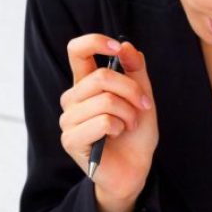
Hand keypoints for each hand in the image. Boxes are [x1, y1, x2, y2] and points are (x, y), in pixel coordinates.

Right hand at [60, 34, 158, 211]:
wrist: (134, 169)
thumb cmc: (135, 134)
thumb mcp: (142, 96)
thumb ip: (135, 71)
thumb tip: (126, 47)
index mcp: (85, 84)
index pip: (77, 51)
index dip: (96, 42)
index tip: (118, 48)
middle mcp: (72, 99)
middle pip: (101, 77)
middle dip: (132, 91)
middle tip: (143, 107)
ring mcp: (68, 120)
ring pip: (105, 101)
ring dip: (128, 113)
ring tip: (130, 125)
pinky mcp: (70, 140)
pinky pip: (102, 122)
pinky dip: (118, 127)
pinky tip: (116, 136)